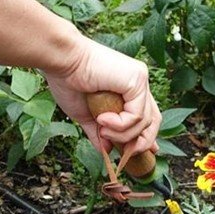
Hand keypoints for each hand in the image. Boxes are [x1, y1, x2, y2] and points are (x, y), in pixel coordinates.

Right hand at [44, 35, 160, 154]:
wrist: (60, 60)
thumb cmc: (68, 81)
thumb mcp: (86, 115)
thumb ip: (99, 132)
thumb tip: (106, 151)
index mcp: (129, 88)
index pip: (147, 115)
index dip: (147, 136)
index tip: (141, 151)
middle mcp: (138, 82)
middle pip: (154, 120)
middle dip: (142, 141)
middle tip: (126, 152)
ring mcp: (140, 80)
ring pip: (144, 122)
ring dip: (123, 134)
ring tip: (102, 129)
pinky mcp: (138, 79)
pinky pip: (137, 115)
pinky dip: (121, 125)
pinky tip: (104, 119)